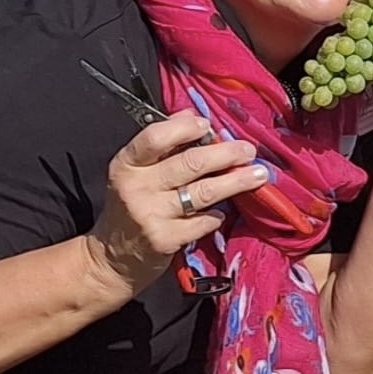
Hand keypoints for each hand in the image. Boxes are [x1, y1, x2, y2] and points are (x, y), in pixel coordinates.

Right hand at [86, 113, 265, 296]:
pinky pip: (204, 222)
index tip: (208, 125)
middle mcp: (136, 187)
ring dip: (235, 181)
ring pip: (203, 192)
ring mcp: (151, 215)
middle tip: (248, 150)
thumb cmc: (131, 207)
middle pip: (189, 163)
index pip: (154, 138)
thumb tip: (191, 115)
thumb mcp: (136, 173)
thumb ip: (162, 145)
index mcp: (127, 164)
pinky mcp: (165, 240)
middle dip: (225, 154)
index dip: (184, 128)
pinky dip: (218, 215)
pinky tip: (224, 212)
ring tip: (258, 174)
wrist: (114, 258)